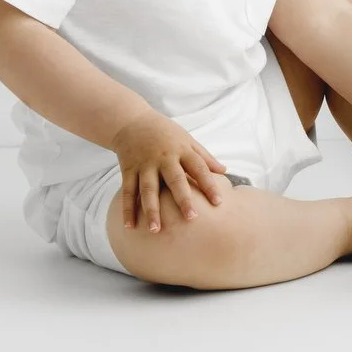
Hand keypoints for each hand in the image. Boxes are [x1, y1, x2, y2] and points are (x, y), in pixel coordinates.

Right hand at [110, 111, 228, 232]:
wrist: (132, 121)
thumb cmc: (165, 133)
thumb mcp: (187, 139)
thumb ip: (204, 156)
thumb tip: (224, 171)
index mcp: (181, 150)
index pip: (199, 168)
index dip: (209, 185)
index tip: (218, 202)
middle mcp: (163, 157)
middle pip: (174, 180)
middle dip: (182, 199)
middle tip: (191, 218)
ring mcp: (145, 164)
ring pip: (148, 189)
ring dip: (151, 210)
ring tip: (156, 230)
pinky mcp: (128, 169)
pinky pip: (128, 191)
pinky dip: (127, 209)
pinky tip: (129, 226)